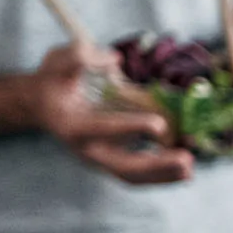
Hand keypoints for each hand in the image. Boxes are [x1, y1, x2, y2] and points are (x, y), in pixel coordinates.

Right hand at [32, 42, 190, 183]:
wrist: (42, 105)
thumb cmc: (54, 81)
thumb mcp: (59, 61)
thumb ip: (79, 57)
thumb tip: (114, 59)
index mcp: (73, 125)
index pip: (103, 129)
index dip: (131, 127)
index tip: (160, 124)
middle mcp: (86, 149)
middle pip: (122, 166)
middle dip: (156, 165)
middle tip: (186, 159)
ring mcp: (100, 159)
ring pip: (133, 176)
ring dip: (163, 175)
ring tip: (190, 168)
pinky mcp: (112, 161)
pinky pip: (138, 174)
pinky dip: (161, 175)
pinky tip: (185, 170)